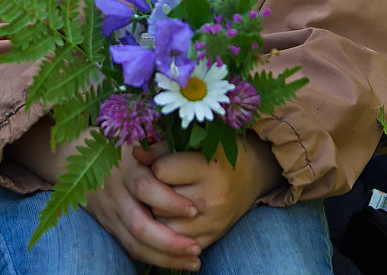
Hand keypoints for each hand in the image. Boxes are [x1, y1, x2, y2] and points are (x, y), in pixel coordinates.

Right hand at [85, 143, 201, 270]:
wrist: (75, 157)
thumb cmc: (117, 145)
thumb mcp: (137, 139)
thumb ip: (160, 149)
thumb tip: (190, 153)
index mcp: (126, 168)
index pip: (145, 189)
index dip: (170, 201)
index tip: (194, 209)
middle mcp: (116, 194)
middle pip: (139, 225)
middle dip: (170, 241)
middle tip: (196, 246)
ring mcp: (111, 214)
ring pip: (135, 244)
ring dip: (166, 257)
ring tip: (194, 261)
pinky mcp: (109, 226)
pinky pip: (130, 248)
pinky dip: (155, 259)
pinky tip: (178, 262)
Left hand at [142, 132, 282, 249]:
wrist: (251, 175)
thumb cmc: (218, 151)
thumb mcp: (195, 141)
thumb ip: (164, 148)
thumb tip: (136, 154)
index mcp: (209, 167)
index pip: (161, 172)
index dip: (153, 165)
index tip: (155, 160)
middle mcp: (212, 198)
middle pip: (158, 202)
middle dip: (151, 193)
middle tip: (154, 182)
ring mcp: (213, 222)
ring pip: (163, 226)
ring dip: (156, 214)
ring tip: (160, 198)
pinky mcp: (212, 238)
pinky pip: (175, 244)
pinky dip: (167, 231)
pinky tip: (169, 215)